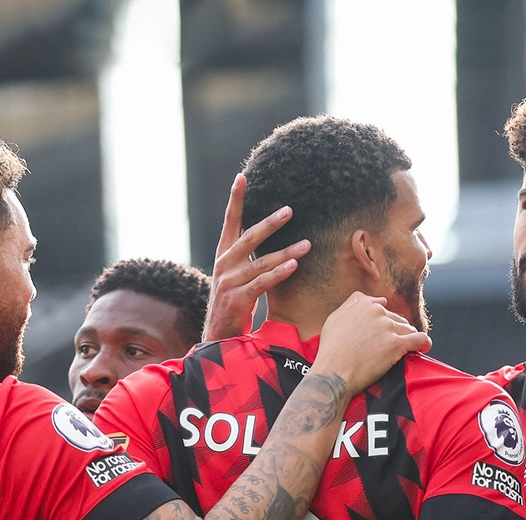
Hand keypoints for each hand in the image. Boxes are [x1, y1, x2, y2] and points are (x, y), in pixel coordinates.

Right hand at [202, 173, 309, 341]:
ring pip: (261, 262)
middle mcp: (224, 264)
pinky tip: (294, 265)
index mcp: (223, 255)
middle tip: (290, 210)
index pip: (230, 222)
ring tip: (307, 244)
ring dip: (286, 252)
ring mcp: (229, 282)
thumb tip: (268, 237)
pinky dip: (278, 273)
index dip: (235, 199)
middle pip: (249, 237)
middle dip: (270, 223)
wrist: (218, 335)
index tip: (241, 177)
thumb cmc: (233, 303)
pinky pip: (262, 283)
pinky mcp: (237, 299)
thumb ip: (248, 257)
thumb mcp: (236, 275)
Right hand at [310, 292, 429, 394]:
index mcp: (363, 304)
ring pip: (407, 328)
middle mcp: (377, 312)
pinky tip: (424, 347)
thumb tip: (379, 299)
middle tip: (385, 346)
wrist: (334, 373)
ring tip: (403, 349)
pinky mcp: (396, 344)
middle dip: (394, 330)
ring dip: (406, 337)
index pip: (381, 306)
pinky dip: (424, 343)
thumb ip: (354, 304)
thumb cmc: (331, 350)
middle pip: (395, 318)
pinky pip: (419, 339)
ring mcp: (387, 327)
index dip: (381, 321)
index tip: (379, 333)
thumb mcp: (335, 319)